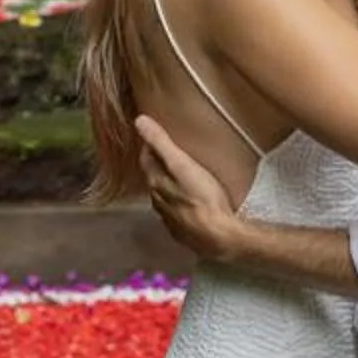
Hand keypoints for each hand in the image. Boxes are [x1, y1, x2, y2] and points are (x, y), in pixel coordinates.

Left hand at [134, 115, 242, 261]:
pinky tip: (188, 205)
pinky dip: (178, 206)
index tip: (157, 136)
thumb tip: (138, 120)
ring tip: (180, 178)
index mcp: (155, 183)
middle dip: (158, 166)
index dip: (150, 146)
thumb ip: (161, 143)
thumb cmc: (203, 197)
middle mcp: (157, 202)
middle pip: (153, 179)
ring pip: (163, 198)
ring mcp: (169, 220)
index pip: (146, 159)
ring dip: (167, 186)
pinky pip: (175, 215)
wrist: (219, 237)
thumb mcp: (182, 164)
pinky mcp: (182, 233)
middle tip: (170, 154)